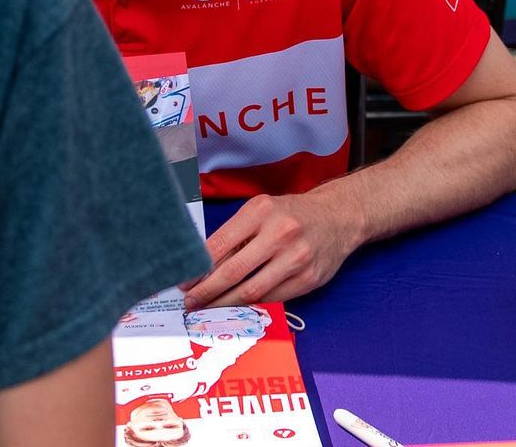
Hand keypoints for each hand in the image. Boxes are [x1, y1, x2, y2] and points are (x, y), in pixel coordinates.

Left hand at [179, 190, 362, 306]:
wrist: (336, 218)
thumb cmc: (289, 214)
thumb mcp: (260, 211)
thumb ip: (235, 234)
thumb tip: (203, 265)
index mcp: (260, 211)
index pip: (221, 244)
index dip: (199, 267)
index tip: (184, 281)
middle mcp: (279, 234)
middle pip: (234, 271)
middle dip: (207, 291)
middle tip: (190, 303)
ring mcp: (296, 258)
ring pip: (253, 291)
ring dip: (226, 304)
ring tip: (209, 309)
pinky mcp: (308, 279)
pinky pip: (273, 299)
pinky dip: (252, 305)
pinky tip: (237, 307)